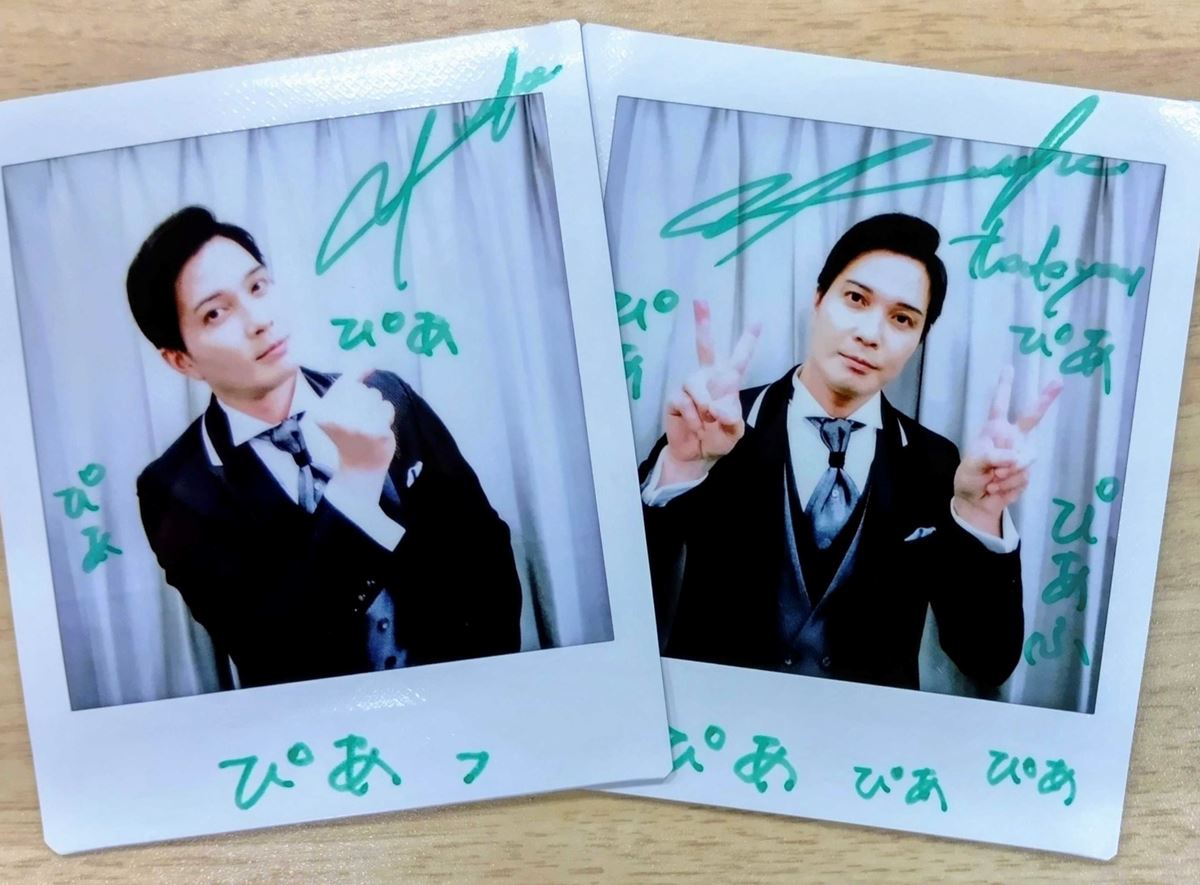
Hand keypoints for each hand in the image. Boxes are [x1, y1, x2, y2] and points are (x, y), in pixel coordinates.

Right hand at [311, 370, 396, 476]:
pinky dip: (386, 415)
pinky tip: (378, 429)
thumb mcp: (335, 409)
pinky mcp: (376, 432)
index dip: (358, 371)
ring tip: (368, 424)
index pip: (344, 382)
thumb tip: (369, 362)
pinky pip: (386, 407)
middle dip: (366, 399)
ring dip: (376, 407)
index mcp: (321, 411)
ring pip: (375, 396)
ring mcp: (357, 425)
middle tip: (361, 417)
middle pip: (362, 389)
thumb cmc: (348, 435)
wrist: (360, 467)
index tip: (370, 364)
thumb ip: (348, 385)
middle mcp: (336, 417)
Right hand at [661, 300, 759, 484]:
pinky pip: (685, 401)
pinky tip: (696, 426)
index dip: (748, 341)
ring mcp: (690, 386)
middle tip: (699, 301)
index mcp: (727, 383)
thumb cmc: (718, 439)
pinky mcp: (676, 397)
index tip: (758, 322)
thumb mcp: (734, 432)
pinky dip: (694, 417)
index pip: (739, 359)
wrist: (695, 454)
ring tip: (707, 420)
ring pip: (695, 382)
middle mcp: (708, 378)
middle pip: (705, 346)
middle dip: (702, 323)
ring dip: (704, 404)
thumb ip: (732, 419)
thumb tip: (718, 406)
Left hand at [953, 365, 1061, 535]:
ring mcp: (1021, 454)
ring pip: (1024, 460)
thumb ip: (993, 458)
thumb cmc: (970, 478)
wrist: (977, 502)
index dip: (1004, 387)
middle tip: (1058, 381)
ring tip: (992, 479)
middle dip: (1045, 399)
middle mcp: (1011, 438)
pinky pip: (1023, 478)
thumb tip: (1015, 458)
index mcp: (994, 430)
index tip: (1008, 368)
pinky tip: (997, 488)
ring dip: (1006, 475)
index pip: (999, 405)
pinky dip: (1008, 486)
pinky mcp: (1026, 472)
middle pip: (1032, 417)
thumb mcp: (973, 465)